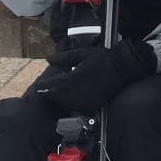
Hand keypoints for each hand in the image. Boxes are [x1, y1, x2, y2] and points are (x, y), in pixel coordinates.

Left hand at [36, 39, 155, 114]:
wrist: (122, 67)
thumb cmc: (103, 58)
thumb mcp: (82, 53)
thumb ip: (64, 58)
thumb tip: (49, 58)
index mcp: (74, 79)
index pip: (52, 86)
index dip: (43, 86)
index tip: (37, 86)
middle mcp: (78, 92)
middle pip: (56, 96)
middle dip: (49, 92)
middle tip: (42, 90)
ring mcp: (86, 100)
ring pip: (65, 103)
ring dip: (58, 98)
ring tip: (53, 94)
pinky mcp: (93, 105)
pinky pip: (76, 106)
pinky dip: (70, 103)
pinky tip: (68, 97)